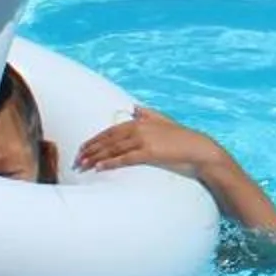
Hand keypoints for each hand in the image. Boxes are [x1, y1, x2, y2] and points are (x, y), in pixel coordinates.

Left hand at [74, 105, 231, 181]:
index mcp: (140, 121)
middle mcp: (140, 128)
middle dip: (90, 150)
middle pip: (108, 139)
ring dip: (95, 158)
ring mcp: (144, 140)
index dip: (94, 140)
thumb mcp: (164, 121)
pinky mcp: (150, 152)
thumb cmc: (181, 138)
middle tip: (76, 160)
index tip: (82, 149)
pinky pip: (125, 158)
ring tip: (82, 166)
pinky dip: (110, 163)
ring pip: (113, 149)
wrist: (199, 149)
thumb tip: (135, 107)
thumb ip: (148, 114)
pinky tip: (99, 168)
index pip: (110, 130)